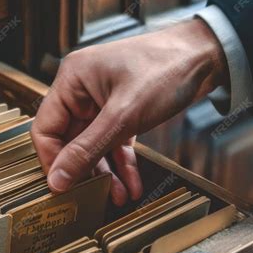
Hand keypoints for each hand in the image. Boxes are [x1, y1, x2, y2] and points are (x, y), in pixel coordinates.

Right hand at [32, 19, 228, 204]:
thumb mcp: (123, 116)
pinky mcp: (122, 110)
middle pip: (69, 141)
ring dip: (104, 173)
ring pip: (93, 146)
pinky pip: (113, 143)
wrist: (207, 55)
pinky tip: (130, 184)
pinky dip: (121, 163)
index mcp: (72, 80)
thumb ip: (88, 149)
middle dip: (83, 171)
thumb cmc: (165, 69)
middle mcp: (82, 90)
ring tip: (116, 197)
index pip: (45, 128)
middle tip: (89, 197)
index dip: (52, 161)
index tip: (62, 187)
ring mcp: (102, 101)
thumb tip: (58, 179)